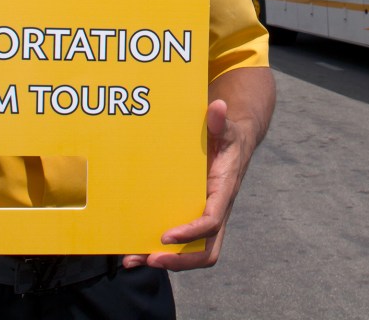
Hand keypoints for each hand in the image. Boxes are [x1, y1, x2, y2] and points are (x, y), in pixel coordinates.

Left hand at [122, 67, 274, 271]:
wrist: (235, 143)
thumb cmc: (227, 136)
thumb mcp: (225, 128)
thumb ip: (220, 121)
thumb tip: (218, 106)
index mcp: (223, 191)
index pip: (212, 222)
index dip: (191, 233)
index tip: (167, 235)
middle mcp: (216, 210)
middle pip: (206, 252)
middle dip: (180, 262)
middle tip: (151, 259)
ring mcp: (205, 217)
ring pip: (193, 254)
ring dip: (165, 261)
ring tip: (133, 260)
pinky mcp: (194, 217)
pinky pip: (181, 244)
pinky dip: (159, 250)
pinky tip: (133, 250)